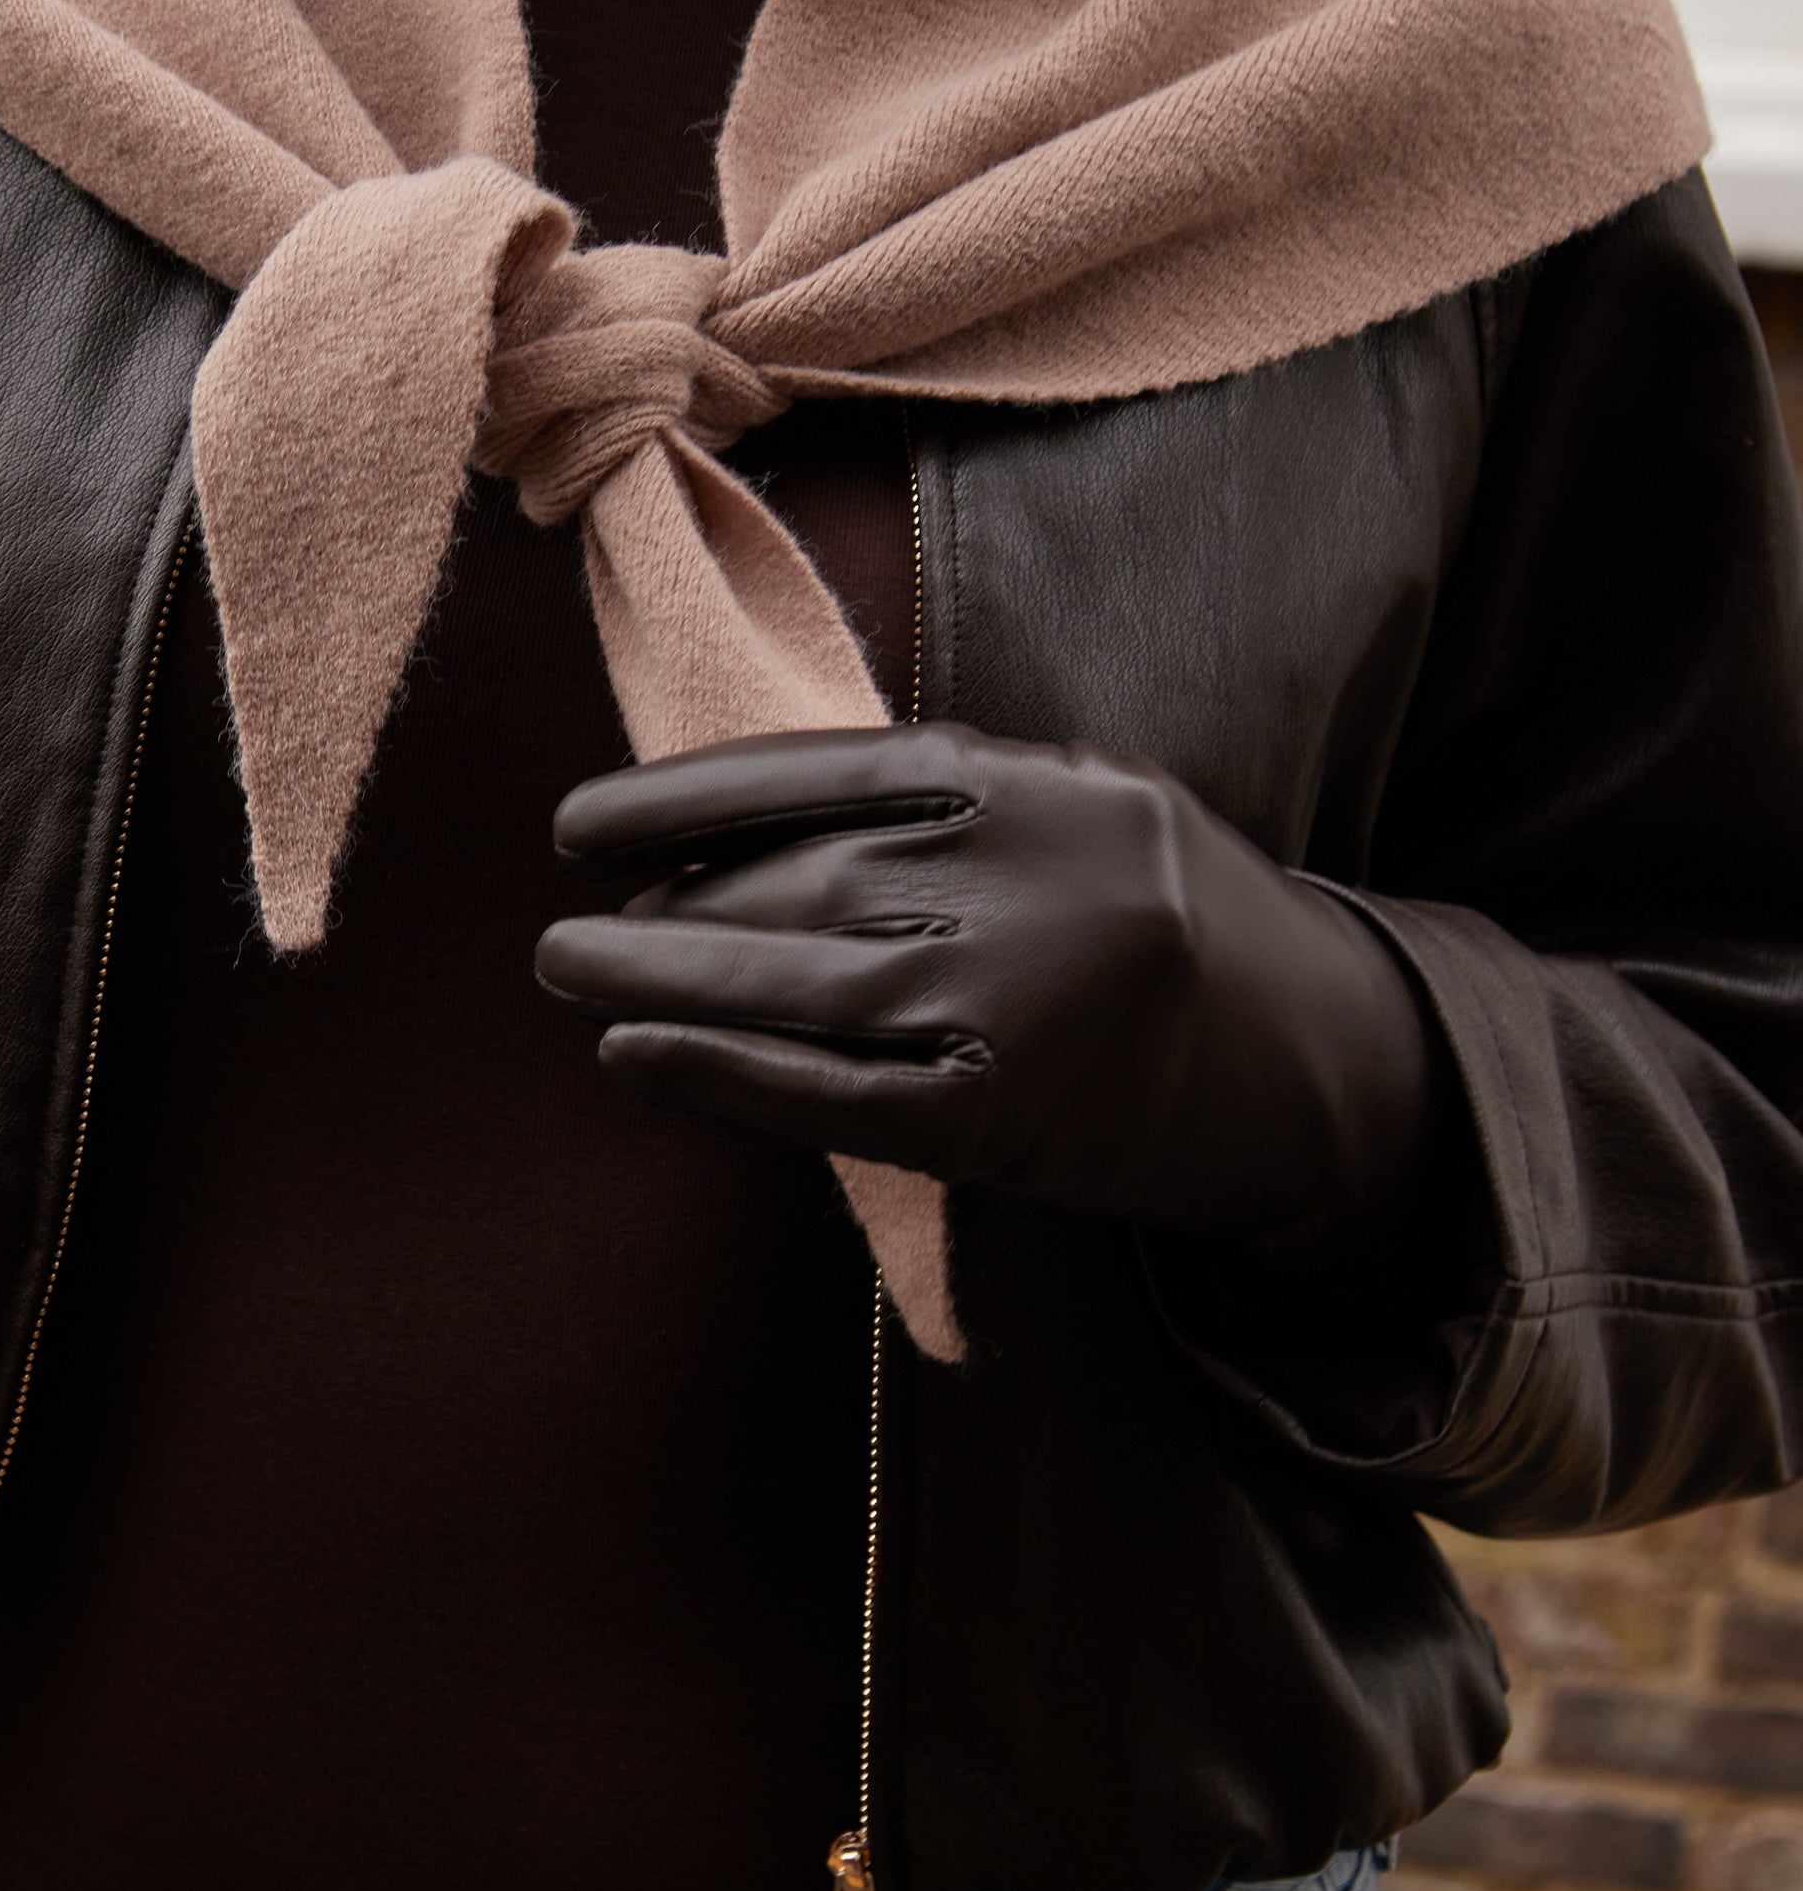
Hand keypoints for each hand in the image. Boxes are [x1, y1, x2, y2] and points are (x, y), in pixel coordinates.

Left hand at [537, 724, 1438, 1248]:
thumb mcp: (1088, 806)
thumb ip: (948, 801)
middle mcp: (1033, 884)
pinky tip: (634, 1054)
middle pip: (803, 883)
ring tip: (568, 968)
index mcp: (1049, 784)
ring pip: (800, 984)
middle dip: (667, 902)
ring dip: (660, 978)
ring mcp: (1020, 1006)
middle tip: (570, 919)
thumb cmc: (1172, 920)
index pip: (832, 770)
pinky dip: (720, 1074)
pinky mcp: (1005, 1120)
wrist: (1321, 1067)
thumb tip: (736, 831)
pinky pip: (832, 1096)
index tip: (579, 821)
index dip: (689, 796)